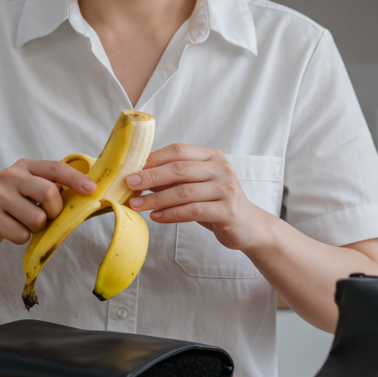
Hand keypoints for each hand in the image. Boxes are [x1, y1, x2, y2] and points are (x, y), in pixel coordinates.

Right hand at [0, 159, 96, 247]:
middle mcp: (10, 175)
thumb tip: (88, 195)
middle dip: (55, 212)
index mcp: (25, 166)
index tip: (92, 190)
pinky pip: (21, 235)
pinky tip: (11, 229)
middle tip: (47, 216)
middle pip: (49, 194)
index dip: (76, 179)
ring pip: (37, 219)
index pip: (55, 168)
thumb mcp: (30, 188)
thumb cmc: (13, 205)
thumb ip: (52, 187)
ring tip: (25, 223)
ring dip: (37, 228)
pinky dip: (22, 238)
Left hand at [125, 144, 271, 250]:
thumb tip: (138, 176)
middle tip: (129, 184)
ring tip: (136, 205)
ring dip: (156, 199)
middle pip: (180, 169)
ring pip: (184, 192)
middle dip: (151, 176)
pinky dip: (171, 214)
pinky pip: (193, 211)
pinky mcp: (228, 211)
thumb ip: (175, 178)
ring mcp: (227, 189)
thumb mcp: (196, 184)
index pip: (179, 151)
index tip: (131, 168)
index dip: (153, 158)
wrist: (248, 225)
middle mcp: (221, 168)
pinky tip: (156, 217)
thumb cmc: (215, 202)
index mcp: (212, 156)